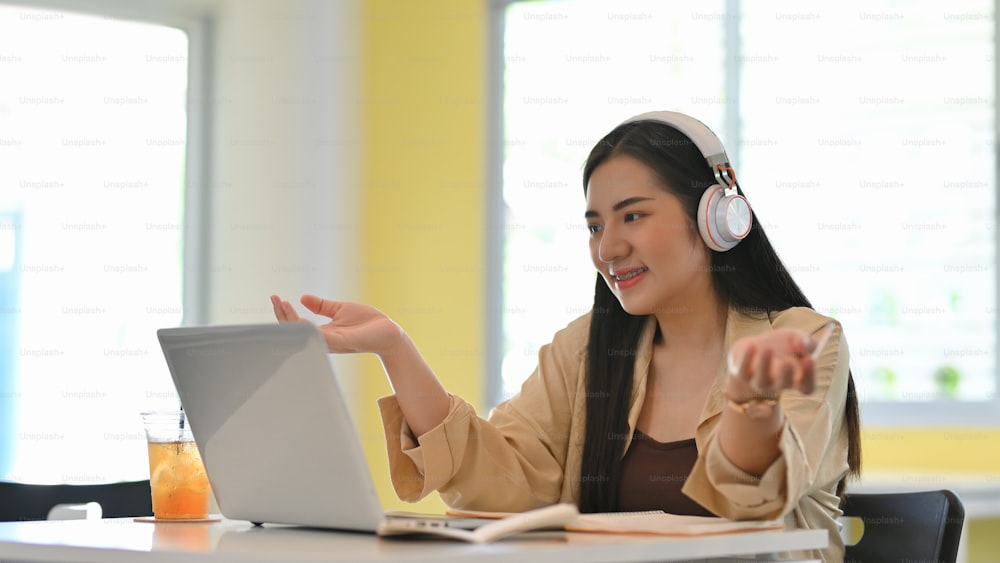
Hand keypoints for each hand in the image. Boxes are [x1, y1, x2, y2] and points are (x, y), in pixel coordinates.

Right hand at [269, 294, 405, 356]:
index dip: (284, 312)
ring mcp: (332, 342)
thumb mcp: (340, 309)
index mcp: (322, 333)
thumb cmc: (367, 323)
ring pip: (304, 334)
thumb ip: (321, 306)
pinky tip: (299, 319)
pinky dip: (309, 329)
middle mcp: (324, 340)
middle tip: (274, 299)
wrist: (389, 332)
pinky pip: (321, 337)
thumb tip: (302, 298)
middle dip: (282, 315)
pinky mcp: (343, 341)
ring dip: (291, 320)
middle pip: (295, 331)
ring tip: (282, 304)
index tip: (275, 297)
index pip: (296, 324)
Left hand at [725, 326, 828, 402]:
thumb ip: (805, 340)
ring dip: (765, 366)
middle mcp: (778, 384)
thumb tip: (803, 344)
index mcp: (796, 380)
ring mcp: (759, 382)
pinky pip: (744, 371)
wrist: (754, 347)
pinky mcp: (743, 375)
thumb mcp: (795, 337)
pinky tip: (752, 345)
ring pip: (762, 381)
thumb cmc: (780, 344)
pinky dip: (747, 359)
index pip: (807, 387)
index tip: (810, 359)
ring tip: (768, 349)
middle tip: (788, 362)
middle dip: (786, 375)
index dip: (810, 376)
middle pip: (784, 385)